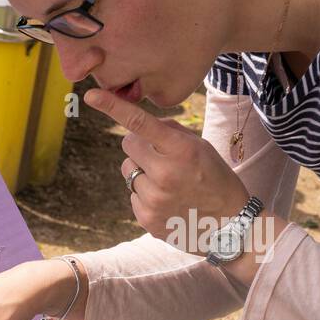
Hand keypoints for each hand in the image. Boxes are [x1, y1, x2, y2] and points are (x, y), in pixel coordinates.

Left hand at [85, 88, 250, 252]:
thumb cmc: (214, 177)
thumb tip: (139, 125)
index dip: (114, 108)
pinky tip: (167, 201)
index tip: (91, 95)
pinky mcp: (146, 218)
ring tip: (169, 184)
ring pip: (128, 171)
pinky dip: (145, 195)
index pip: (141, 124)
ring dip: (142, 173)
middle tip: (162, 158)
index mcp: (181, 150)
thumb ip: (170, 131)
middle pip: (128, 145)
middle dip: (141, 147)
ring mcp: (154, 199)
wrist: (228, 224)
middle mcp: (165, 174)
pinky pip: (132, 195)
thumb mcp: (201, 147)